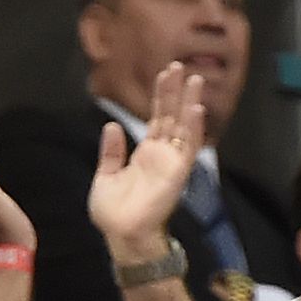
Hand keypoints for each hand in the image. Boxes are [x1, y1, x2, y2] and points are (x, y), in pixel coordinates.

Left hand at [90, 62, 206, 255]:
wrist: (121, 234)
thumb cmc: (113, 213)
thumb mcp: (105, 176)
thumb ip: (111, 152)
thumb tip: (111, 125)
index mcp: (145, 153)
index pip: (157, 118)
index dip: (161, 97)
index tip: (164, 74)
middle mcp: (162, 154)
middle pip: (172, 116)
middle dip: (176, 92)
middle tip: (180, 67)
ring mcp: (172, 162)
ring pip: (184, 127)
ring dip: (190, 104)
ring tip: (194, 79)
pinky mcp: (178, 172)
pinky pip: (188, 147)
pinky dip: (193, 128)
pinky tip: (196, 109)